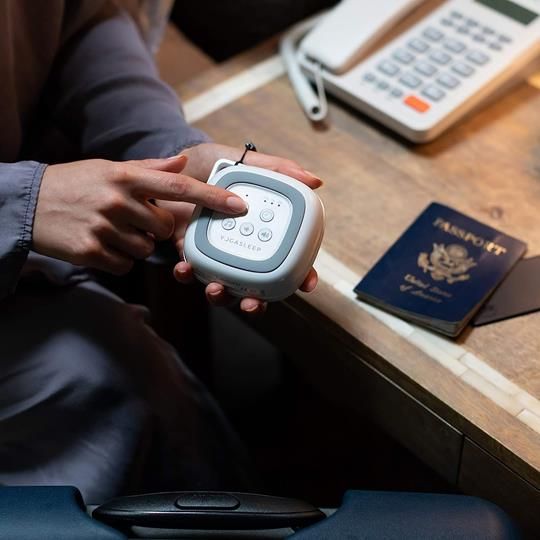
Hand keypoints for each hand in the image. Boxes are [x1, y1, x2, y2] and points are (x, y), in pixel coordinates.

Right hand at [32, 155, 246, 273]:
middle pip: (164, 228)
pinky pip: (125, 264)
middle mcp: (118, 200)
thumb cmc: (75, 183)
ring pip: (145, 249)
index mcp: (127, 177)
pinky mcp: (91, 252)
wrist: (28, 203)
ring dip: (134, 244)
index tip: (239, 205)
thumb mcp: (110, 168)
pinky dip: (117, 258)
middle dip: (154, 228)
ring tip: (110, 228)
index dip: (212, 197)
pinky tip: (99, 242)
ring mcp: (104, 227)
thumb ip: (150, 169)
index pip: (180, 187)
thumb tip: (183, 161)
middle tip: (130, 218)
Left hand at [158, 143, 321, 313]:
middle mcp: (240, 248)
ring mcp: (216, 254)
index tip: (306, 284)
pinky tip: (185, 268)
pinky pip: (190, 274)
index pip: (286, 259)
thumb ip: (277, 169)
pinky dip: (188, 276)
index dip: (300, 275)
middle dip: (256, 303)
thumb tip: (314, 181)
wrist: (166, 167)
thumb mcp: (243, 162)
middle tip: (253, 302)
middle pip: (255, 286)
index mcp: (258, 231)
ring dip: (222, 297)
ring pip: (224, 289)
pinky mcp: (191, 255)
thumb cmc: (208, 166)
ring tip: (217, 288)